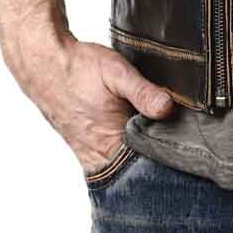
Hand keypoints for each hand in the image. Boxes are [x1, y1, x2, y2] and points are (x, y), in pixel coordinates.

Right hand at [5, 31, 174, 172]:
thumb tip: (168, 109)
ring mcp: (90, 154)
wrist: (44, 63)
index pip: (147, 165)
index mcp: (110, 142)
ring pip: (125, 163)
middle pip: (138, 168)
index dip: (169, 157)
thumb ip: (143, 92)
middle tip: (177, 138)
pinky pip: (111, 155)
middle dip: (158, 156)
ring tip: (161, 133)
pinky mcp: (85, 147)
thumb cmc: (79, 67)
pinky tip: (135, 130)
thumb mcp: (116, 72)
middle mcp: (99, 155)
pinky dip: (126, 147)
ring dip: (143, 151)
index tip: (188, 147)